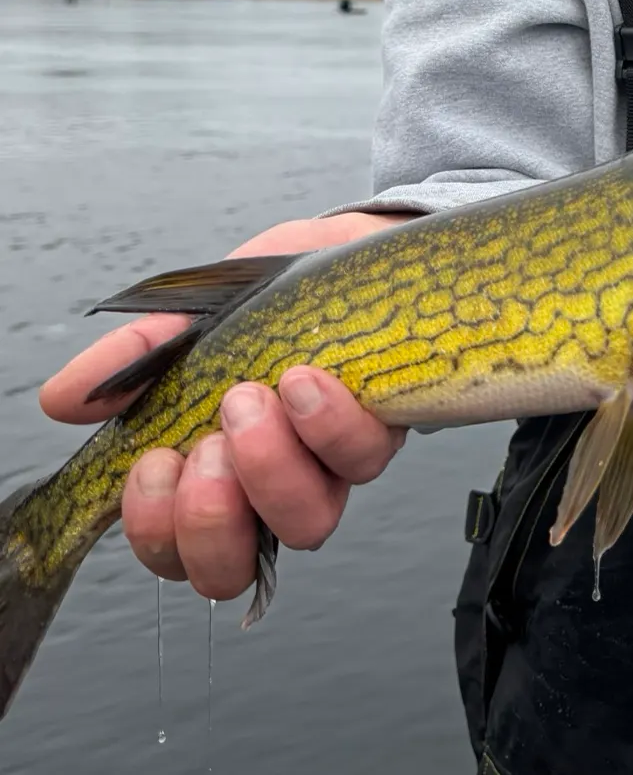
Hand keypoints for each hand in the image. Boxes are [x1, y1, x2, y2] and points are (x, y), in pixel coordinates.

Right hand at [38, 210, 415, 598]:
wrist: (351, 250)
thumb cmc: (269, 299)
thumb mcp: (192, 316)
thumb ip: (133, 356)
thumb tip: (62, 400)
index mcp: (211, 471)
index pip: (174, 549)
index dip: (158, 531)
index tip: (153, 463)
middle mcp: (270, 486)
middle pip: (232, 566)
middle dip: (210, 520)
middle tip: (208, 448)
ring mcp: (329, 466)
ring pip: (305, 524)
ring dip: (268, 471)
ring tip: (251, 402)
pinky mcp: (385, 430)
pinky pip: (361, 457)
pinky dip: (326, 423)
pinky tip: (306, 379)